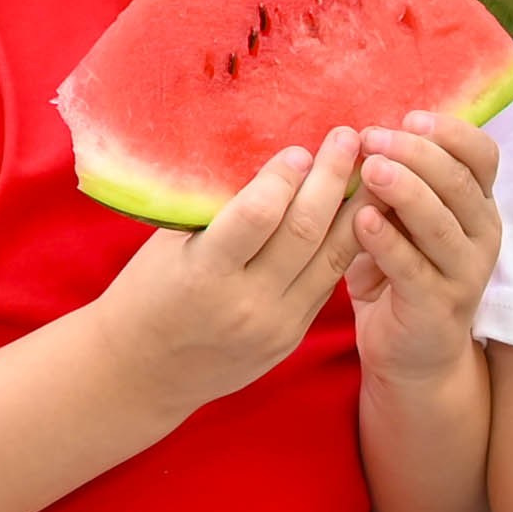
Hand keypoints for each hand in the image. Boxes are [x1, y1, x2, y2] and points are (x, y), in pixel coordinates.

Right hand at [93, 129, 360, 416]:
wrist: (143, 373)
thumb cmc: (147, 293)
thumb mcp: (169, 246)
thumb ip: (217, 210)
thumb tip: (266, 161)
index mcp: (205, 275)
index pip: (258, 215)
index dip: (283, 177)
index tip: (298, 148)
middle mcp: (246, 304)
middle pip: (305, 231)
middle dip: (330, 178)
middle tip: (346, 138)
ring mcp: (275, 325)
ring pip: (331, 257)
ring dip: (355, 208)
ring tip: (369, 168)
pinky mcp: (291, 337)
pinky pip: (326, 281)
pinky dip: (344, 242)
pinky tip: (357, 210)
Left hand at [345, 112, 502, 388]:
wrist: (414, 356)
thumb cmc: (403, 275)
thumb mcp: (405, 223)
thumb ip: (398, 185)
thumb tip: (365, 137)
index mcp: (478, 206)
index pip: (483, 155)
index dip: (450, 132)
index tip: (409, 118)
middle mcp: (483, 236)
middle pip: (459, 182)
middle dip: (415, 153)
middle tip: (372, 139)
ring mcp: (465, 273)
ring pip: (440, 222)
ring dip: (405, 190)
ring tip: (370, 170)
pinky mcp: (437, 306)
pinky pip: (412, 268)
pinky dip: (387, 241)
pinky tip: (362, 221)